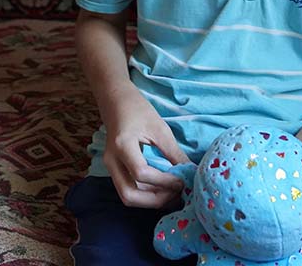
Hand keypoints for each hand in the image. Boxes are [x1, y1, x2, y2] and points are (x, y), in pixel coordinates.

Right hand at [101, 84, 188, 207]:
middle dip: (156, 200)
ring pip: (128, 197)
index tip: (182, 180)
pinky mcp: (114, 170)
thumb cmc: (137, 109)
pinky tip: (162, 190)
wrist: (115, 100)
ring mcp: (110, 167)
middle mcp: (112, 160)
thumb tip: (191, 173)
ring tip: (173, 194)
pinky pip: (128, 189)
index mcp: (122, 145)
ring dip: (151, 201)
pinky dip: (146, 195)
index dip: (164, 181)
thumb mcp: (159, 128)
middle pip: (129, 195)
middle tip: (177, 194)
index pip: (141, 173)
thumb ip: (173, 153)